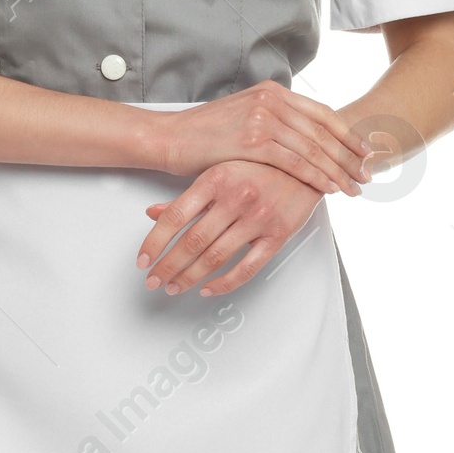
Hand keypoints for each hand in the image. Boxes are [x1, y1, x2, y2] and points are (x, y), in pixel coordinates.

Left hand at [138, 161, 321, 297]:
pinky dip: (224, 283)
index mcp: (217, 178)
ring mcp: (258, 217)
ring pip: (215, 257)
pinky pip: (247, 268)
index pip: (175, 216)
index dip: (154, 242)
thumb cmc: (263, 166)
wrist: (310, 164)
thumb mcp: (220, 171)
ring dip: (190, 277)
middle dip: (168, 267)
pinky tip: (209, 288)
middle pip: (192, 241)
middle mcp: (237, 197)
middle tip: (154, 281)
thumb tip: (153, 214)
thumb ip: (188, 196)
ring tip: (175, 286)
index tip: (143, 260)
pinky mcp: (278, 234)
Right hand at [151, 82, 370, 199]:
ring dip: (338, 170)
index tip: (366, 151)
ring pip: (313, 148)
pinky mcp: (253, 141)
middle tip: (368, 173)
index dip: (347, 134)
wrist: (170, 137)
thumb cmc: (204, 134)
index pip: (321, 113)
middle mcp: (271, 100)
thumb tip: (300, 136)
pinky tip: (329, 188)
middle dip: (349, 156)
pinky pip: (295, 161)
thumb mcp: (244, 116)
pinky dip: (316, 176)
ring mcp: (262, 119)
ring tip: (354, 186)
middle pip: (323, 131)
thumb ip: (273, 119)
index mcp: (273, 92)